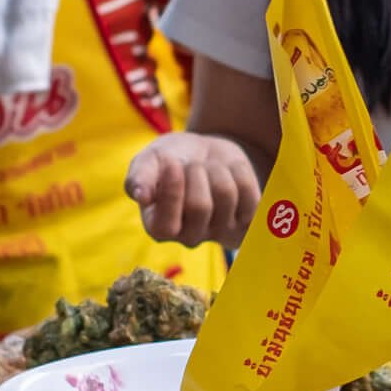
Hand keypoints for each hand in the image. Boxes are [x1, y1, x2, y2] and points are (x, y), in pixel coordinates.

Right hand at [126, 132, 260, 247]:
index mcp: (158, 228)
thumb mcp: (149, 161)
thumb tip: (140, 196)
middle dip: (196, 172)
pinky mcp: (246, 220)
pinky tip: (227, 172)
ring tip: (208, 166)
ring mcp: (220, 232)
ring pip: (226, 196)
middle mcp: (189, 237)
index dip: (172, 192)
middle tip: (191, 163)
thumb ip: (139, 176)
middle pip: (199, 207)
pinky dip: (238, 171)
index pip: (165, 226)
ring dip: (217, 169)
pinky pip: (251, 194)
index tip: (172, 163)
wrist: (203, 153)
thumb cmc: (169, 160)